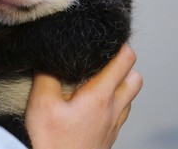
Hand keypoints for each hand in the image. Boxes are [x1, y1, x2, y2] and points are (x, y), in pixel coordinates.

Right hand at [25, 44, 142, 148]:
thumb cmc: (51, 142)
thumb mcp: (42, 104)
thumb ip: (47, 76)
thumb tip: (51, 58)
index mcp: (100, 95)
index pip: (126, 60)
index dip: (120, 45)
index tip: (107, 40)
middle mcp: (113, 109)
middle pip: (135, 78)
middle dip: (124, 65)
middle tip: (103, 60)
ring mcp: (113, 125)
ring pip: (130, 97)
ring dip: (121, 84)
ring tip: (99, 79)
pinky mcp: (109, 137)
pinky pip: (121, 112)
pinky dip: (115, 102)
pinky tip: (95, 104)